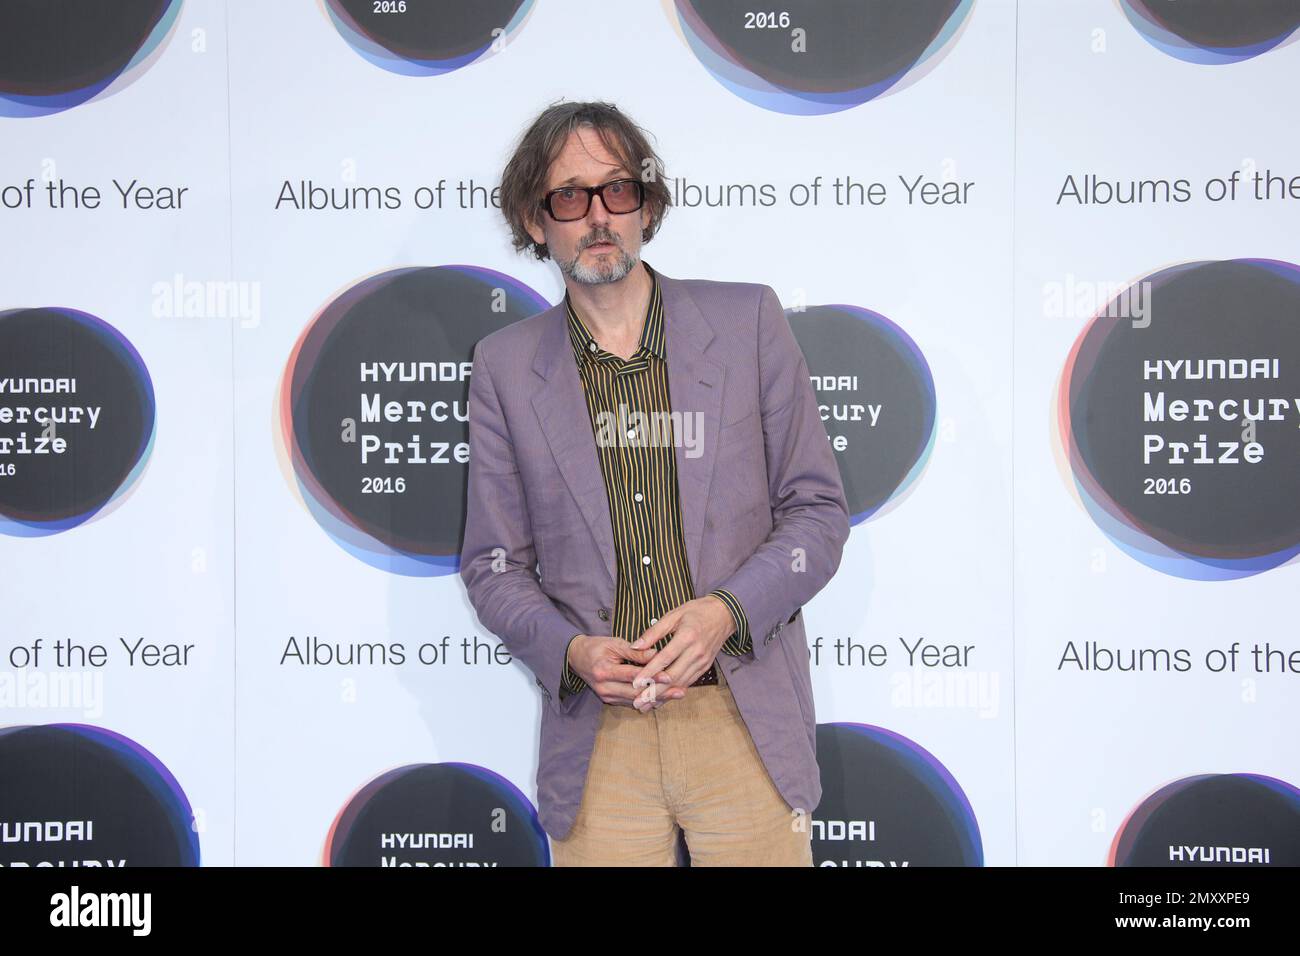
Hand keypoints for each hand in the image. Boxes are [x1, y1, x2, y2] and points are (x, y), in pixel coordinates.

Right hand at [567, 635, 685, 710]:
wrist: (576, 658)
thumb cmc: (596, 647)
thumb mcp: (614, 643)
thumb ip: (635, 651)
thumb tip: (657, 654)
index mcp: (604, 671)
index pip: (632, 676)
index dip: (652, 677)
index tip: (669, 676)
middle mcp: (604, 688)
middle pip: (636, 693)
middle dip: (660, 693)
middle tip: (679, 691)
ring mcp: (606, 697)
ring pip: (636, 701)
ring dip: (657, 699)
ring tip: (676, 695)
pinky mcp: (610, 701)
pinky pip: (632, 702)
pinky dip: (648, 700)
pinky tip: (664, 697)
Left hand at [627, 596, 733, 699]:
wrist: (724, 615)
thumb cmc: (696, 612)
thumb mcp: (673, 615)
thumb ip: (654, 632)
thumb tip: (634, 646)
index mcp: (687, 636)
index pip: (665, 658)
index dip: (649, 672)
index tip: (635, 683)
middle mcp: (696, 652)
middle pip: (673, 676)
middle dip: (654, 691)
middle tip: (638, 703)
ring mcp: (702, 662)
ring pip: (680, 683)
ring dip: (662, 696)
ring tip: (646, 706)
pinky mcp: (705, 667)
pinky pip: (688, 682)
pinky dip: (673, 692)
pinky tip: (661, 699)